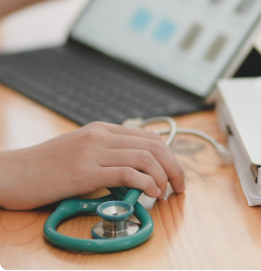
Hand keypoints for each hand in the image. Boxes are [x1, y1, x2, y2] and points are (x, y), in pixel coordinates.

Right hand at [0, 122, 185, 210]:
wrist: (12, 173)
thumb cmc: (45, 168)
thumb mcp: (81, 152)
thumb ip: (108, 156)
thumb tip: (137, 174)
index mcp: (102, 130)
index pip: (149, 137)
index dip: (169, 155)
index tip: (175, 173)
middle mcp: (101, 136)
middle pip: (153, 145)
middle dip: (174, 166)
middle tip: (179, 185)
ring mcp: (93, 152)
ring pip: (144, 157)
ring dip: (163, 176)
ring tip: (166, 192)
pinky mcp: (84, 172)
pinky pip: (126, 173)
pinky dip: (146, 182)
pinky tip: (151, 193)